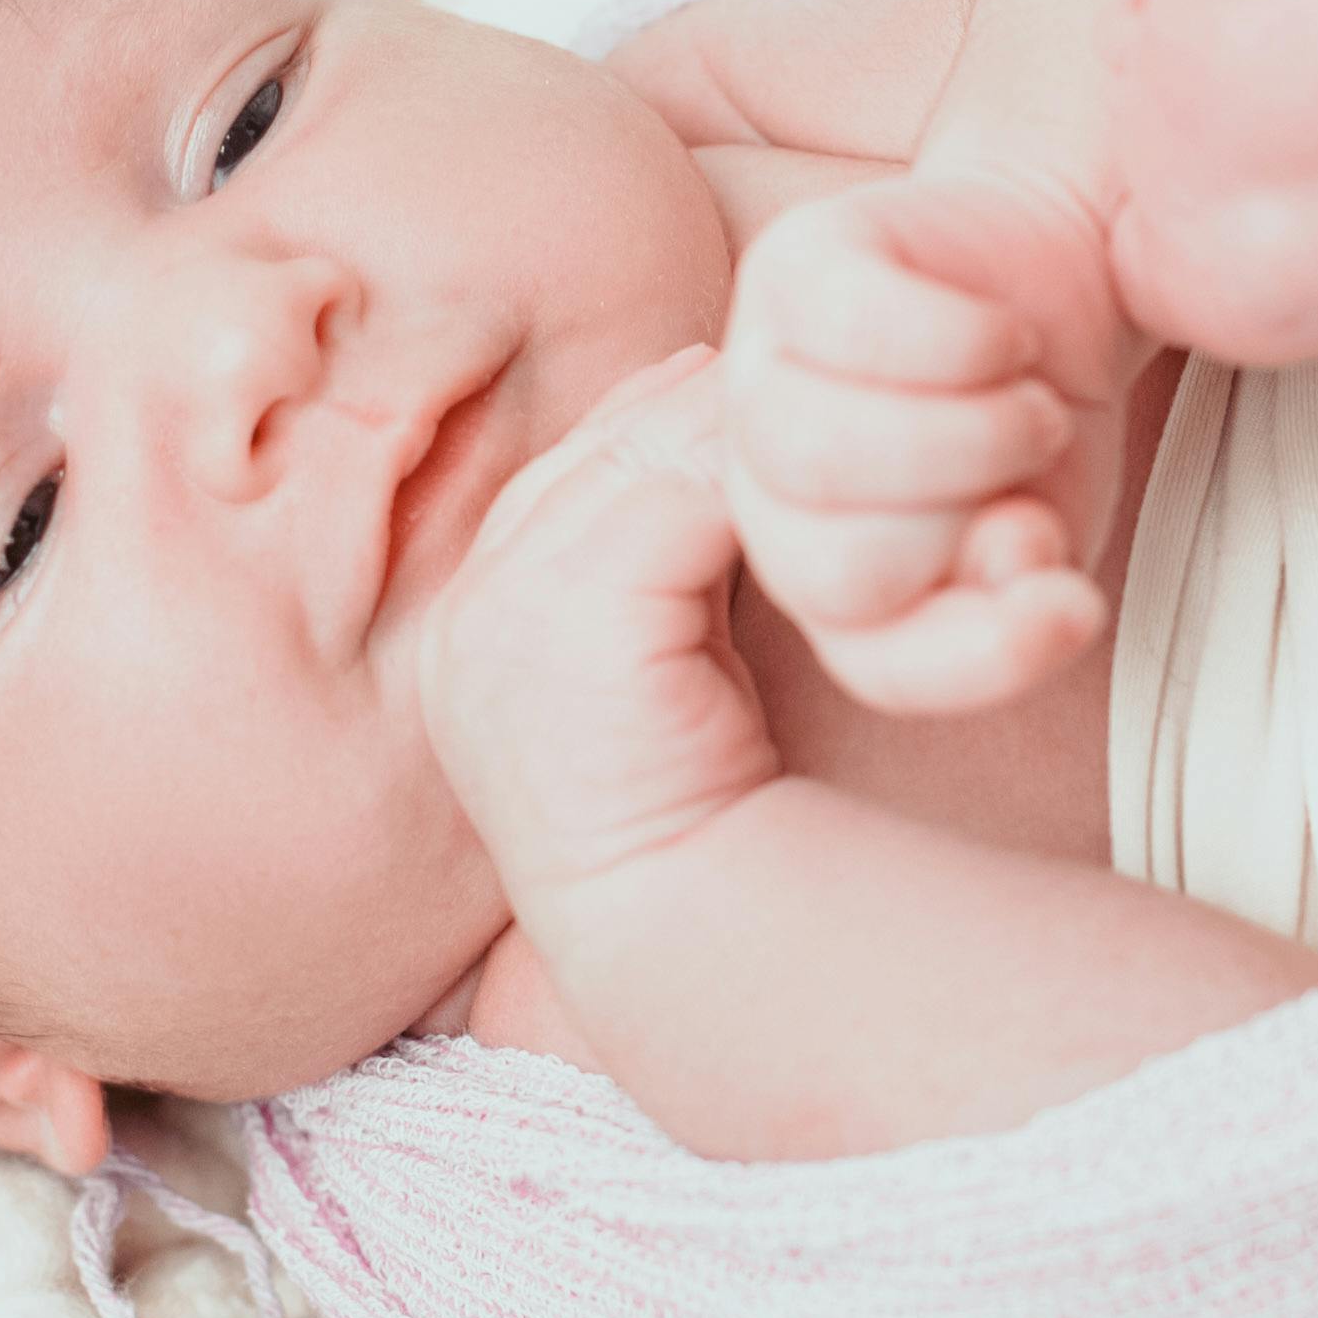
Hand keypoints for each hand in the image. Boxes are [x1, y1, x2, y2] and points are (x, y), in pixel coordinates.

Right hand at [412, 347, 783, 909]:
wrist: (686, 929)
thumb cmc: (697, 814)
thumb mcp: (663, 666)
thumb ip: (660, 569)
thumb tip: (704, 416)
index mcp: (478, 624)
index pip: (570, 473)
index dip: (669, 428)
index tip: (766, 416)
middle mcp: (469, 609)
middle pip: (601, 447)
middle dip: (713, 413)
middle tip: (825, 388)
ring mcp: (502, 607)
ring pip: (643, 452)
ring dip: (747, 434)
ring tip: (847, 426)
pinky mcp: (565, 611)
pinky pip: (679, 489)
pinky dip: (760, 478)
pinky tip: (833, 489)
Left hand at [718, 169, 1128, 715]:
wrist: (1047, 276)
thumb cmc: (1035, 425)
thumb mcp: (1055, 535)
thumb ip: (1024, 591)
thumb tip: (1017, 565)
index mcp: (824, 585)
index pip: (874, 662)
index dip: (987, 654)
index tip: (1078, 605)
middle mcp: (765, 491)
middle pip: (838, 571)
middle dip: (971, 521)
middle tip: (1042, 461)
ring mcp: (758, 374)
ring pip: (820, 455)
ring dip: (970, 436)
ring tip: (1034, 410)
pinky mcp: (788, 270)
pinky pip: (856, 330)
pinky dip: (965, 340)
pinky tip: (1005, 338)